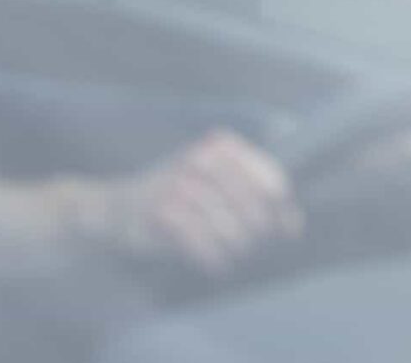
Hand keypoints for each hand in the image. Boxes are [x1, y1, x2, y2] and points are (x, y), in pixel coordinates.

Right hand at [88, 130, 301, 274]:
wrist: (115, 208)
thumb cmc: (178, 195)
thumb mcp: (218, 183)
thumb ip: (256, 197)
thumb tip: (294, 226)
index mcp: (221, 145)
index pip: (271, 183)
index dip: (283, 212)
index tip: (287, 232)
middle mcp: (201, 160)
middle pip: (255, 209)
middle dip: (260, 235)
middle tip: (253, 248)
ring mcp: (180, 185)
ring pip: (232, 230)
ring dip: (237, 250)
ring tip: (233, 255)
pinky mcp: (161, 214)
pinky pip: (204, 246)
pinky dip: (215, 260)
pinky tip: (217, 264)